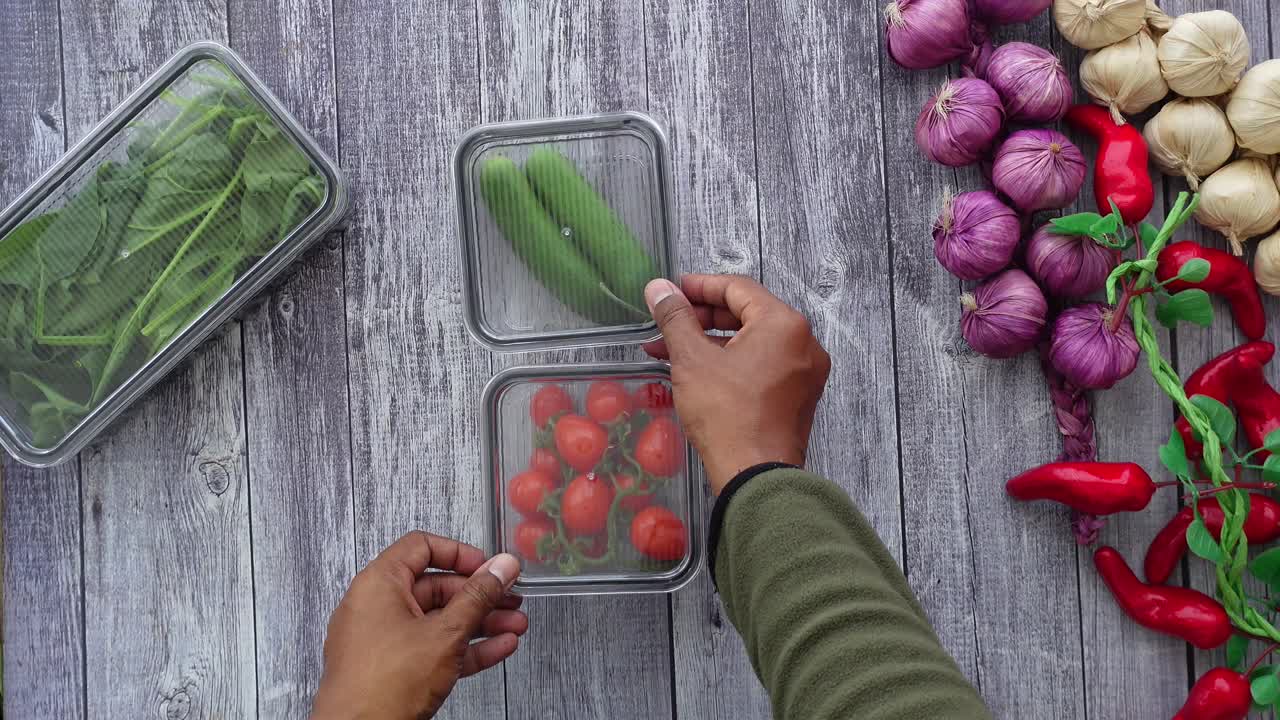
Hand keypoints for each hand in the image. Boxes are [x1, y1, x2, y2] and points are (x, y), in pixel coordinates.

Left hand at [311, 532, 526, 719]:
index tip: (487, 566)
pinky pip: (433, 647)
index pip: (422, 548)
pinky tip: (495, 648)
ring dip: (480, 623)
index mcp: (379, 584)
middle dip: (480, 596)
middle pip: (437, 587)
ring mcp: (383, 639)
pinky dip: (464, 647)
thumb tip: (500, 569)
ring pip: (439, 621)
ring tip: (513, 625)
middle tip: (508, 597)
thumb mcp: (445, 633)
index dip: (460, 554)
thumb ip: (478, 597)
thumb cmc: (381, 687)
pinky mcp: (391, 668)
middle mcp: (376, 607)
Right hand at [643, 275, 830, 494]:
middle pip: (748, 314)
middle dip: (702, 319)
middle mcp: (804, 342)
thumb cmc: (726, 415)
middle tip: (668, 322)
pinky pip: (763, 365)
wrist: (754, 476)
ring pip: (753, 342)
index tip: (672, 291)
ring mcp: (805, 371)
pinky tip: (698, 371)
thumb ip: (675, 318)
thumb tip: (658, 289)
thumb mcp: (692, 359)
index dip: (700, 287)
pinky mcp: (798, 396)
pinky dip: (732, 363)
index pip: (738, 289)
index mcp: (784, 324)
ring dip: (712, 343)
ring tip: (671, 351)